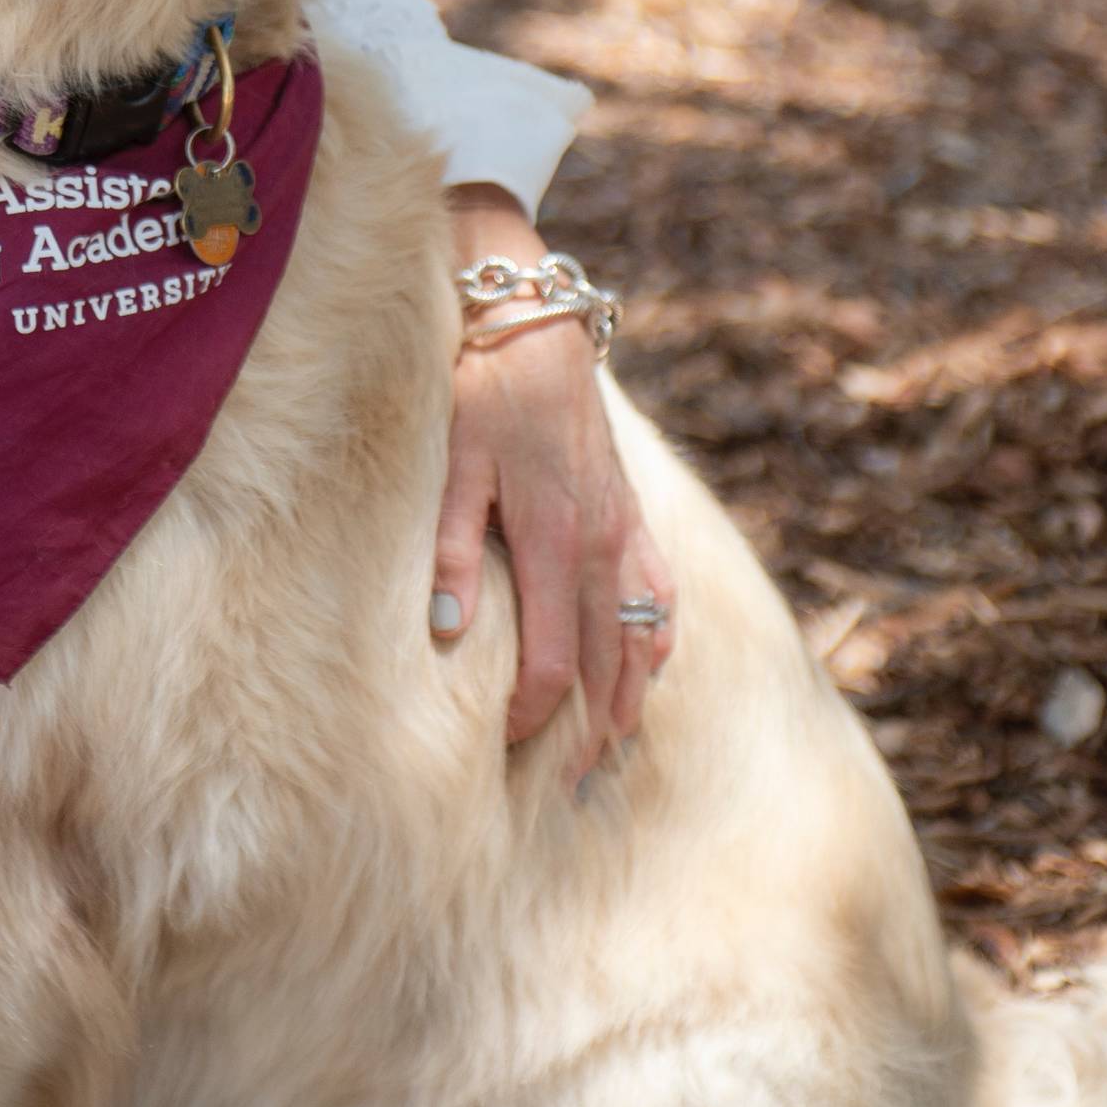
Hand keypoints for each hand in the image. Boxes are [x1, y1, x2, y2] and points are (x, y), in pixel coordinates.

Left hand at [433, 189, 670, 776]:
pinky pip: (660, 595)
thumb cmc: (479, 388)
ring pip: (641, 636)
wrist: (533, 321)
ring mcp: (627, 529)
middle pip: (605, 662)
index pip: (552, 656)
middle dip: (586, 727)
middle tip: (567, 785)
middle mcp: (603, 543)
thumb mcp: (452, 461)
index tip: (508, 749)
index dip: (534, 712)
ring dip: (628, 697)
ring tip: (608, 749)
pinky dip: (656, 642)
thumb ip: (450, 549)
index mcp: (555, 538)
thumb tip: (446, 636)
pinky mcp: (633, 512)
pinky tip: (644, 671)